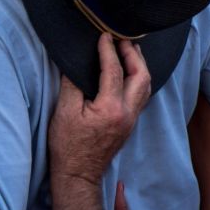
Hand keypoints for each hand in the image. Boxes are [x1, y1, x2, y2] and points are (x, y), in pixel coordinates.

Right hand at [48, 34, 150, 183]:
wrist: (78, 174)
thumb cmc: (68, 145)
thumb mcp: (64, 112)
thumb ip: (71, 84)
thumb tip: (74, 63)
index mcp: (110, 108)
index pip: (113, 71)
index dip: (108, 50)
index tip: (104, 36)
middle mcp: (127, 113)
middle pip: (141, 76)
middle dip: (134, 55)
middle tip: (123, 40)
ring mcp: (131, 120)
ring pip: (146, 87)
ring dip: (140, 66)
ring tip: (130, 51)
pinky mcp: (129, 124)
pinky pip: (141, 95)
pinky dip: (138, 79)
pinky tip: (129, 73)